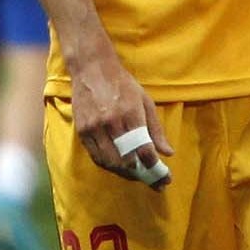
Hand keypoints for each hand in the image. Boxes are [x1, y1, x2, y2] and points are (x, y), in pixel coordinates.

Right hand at [66, 46, 168, 176]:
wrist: (92, 69)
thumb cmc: (122, 84)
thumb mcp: (145, 101)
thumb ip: (156, 129)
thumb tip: (168, 152)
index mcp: (131, 113)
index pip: (144, 149)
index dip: (155, 167)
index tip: (164, 178)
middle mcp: (111, 122)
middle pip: (127, 160)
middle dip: (142, 175)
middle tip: (152, 180)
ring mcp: (94, 127)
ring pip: (110, 162)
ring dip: (125, 173)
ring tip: (136, 174)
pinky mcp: (82, 131)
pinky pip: (96, 157)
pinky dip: (109, 166)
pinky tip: (118, 167)